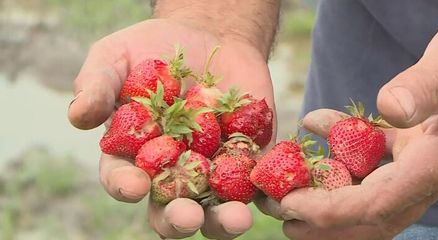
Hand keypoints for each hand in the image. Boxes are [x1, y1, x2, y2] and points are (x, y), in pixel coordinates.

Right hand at [67, 18, 274, 238]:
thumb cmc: (154, 49)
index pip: (123, 179)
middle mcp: (172, 171)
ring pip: (217, 207)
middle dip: (179, 219)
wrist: (209, 36)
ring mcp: (213, 168)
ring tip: (237, 218)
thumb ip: (97, 85)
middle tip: (187, 218)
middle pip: (172, 208)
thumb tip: (79, 116)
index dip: (125, 185)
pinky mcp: (249, 158)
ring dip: (225, 219)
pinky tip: (272, 196)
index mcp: (134, 155)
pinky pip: (257, 183)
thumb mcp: (116, 58)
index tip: (133, 185)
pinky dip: (264, 194)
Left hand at [260, 1, 437, 238]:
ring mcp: (425, 163)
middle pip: (373, 218)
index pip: (378, 203)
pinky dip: (344, 154)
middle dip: (325, 224)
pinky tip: (317, 126)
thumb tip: (391, 107)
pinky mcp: (417, 146)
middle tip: (279, 214)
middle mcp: (433, 172)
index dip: (331, 210)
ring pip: (372, 198)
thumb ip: (425, 87)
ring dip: (330, 201)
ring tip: (288, 194)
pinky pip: (376, 162)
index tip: (290, 204)